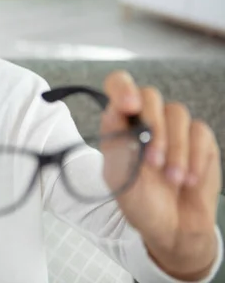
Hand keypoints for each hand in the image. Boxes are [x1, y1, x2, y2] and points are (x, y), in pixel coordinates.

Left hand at [101, 71, 221, 280]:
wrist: (170, 227)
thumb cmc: (138, 201)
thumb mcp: (118, 178)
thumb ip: (115, 144)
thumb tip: (114, 112)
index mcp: (120, 122)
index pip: (118, 86)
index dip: (123, 88)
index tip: (129, 106)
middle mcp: (146, 118)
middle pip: (150, 95)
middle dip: (153, 126)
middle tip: (153, 161)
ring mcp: (174, 127)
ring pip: (177, 113)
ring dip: (174, 148)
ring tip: (171, 178)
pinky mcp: (199, 139)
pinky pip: (200, 132)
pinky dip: (193, 157)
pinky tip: (187, 179)